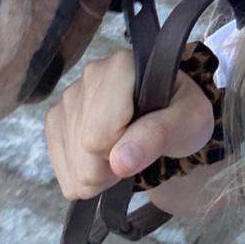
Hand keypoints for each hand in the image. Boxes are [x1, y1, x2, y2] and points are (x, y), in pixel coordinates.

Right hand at [44, 50, 215, 199]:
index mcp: (121, 68)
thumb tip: (120, 162)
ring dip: (98, 173)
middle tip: (136, 154)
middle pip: (82, 149)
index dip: (122, 154)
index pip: (98, 135)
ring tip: (123, 153)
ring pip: (70, 159)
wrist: (168, 113)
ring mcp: (68, 95)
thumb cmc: (181, 112)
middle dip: (110, 169)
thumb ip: (157, 135)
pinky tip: (103, 161)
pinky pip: (59, 165)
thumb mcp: (188, 120)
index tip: (143, 146)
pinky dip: (82, 175)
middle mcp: (89, 75)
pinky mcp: (55, 116)